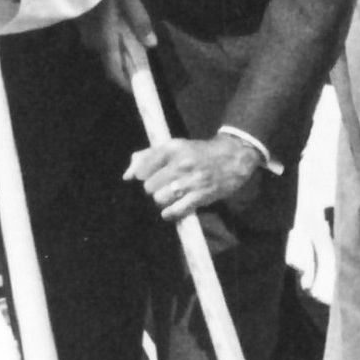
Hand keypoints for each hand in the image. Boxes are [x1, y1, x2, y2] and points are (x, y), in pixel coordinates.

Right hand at [87, 0, 157, 87]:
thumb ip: (140, 22)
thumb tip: (152, 45)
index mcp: (105, 38)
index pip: (113, 71)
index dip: (125, 84)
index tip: (136, 90)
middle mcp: (91, 40)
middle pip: (109, 59)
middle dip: (124, 62)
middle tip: (139, 59)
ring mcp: (83, 32)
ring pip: (102, 47)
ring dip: (116, 47)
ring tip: (130, 37)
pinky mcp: (78, 22)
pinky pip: (96, 36)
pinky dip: (108, 36)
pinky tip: (116, 22)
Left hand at [128, 131, 262, 225]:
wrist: (233, 158)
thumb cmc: (198, 153)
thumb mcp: (174, 146)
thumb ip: (146, 157)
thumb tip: (126, 176)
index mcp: (173, 148)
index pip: (143, 168)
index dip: (143, 175)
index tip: (151, 175)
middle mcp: (181, 163)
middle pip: (149, 186)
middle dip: (154, 188)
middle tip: (164, 185)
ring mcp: (191, 181)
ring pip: (160, 198)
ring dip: (162, 199)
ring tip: (171, 195)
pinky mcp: (201, 196)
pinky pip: (175, 210)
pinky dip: (170, 213)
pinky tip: (171, 209)